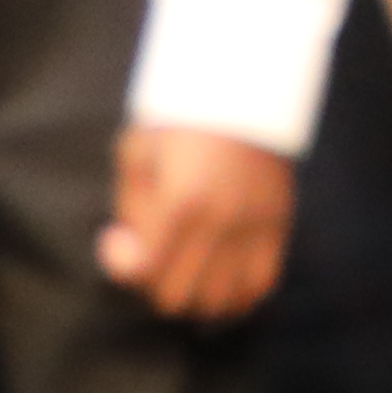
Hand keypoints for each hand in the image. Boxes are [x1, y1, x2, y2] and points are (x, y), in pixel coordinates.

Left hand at [98, 125, 294, 322]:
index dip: (118, 264)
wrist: (243, 89)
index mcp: (181, 202)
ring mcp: (253, 227)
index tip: (115, 237)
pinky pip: (259, 287)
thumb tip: (132, 252)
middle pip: (177, 298)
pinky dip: (234, 295)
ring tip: (180, 269)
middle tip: (146, 254)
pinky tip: (215, 278)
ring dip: (192, 296)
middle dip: (150, 284)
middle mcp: (220, 221)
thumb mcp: (138, 152)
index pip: (144, 272)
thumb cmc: (179, 120)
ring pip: (220, 303)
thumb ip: (130, 208)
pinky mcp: (277, 226)